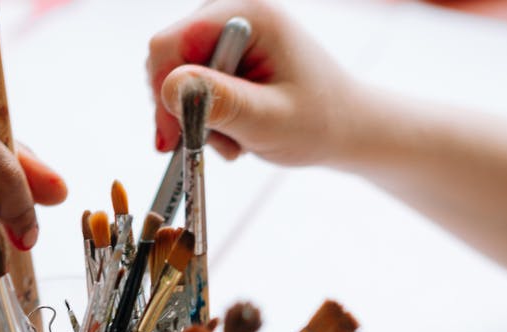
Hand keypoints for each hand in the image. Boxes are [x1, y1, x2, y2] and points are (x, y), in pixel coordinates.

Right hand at [147, 0, 358, 164]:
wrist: (344, 126)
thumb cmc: (320, 122)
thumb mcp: (270, 120)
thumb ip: (222, 102)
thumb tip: (170, 86)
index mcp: (249, 14)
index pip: (171, 42)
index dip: (162, 90)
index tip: (171, 139)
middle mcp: (234, 10)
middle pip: (168, 58)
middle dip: (183, 108)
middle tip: (214, 144)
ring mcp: (227, 29)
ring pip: (177, 75)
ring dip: (196, 116)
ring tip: (236, 137)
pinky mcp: (224, 49)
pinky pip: (190, 81)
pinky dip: (204, 112)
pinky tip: (235, 127)